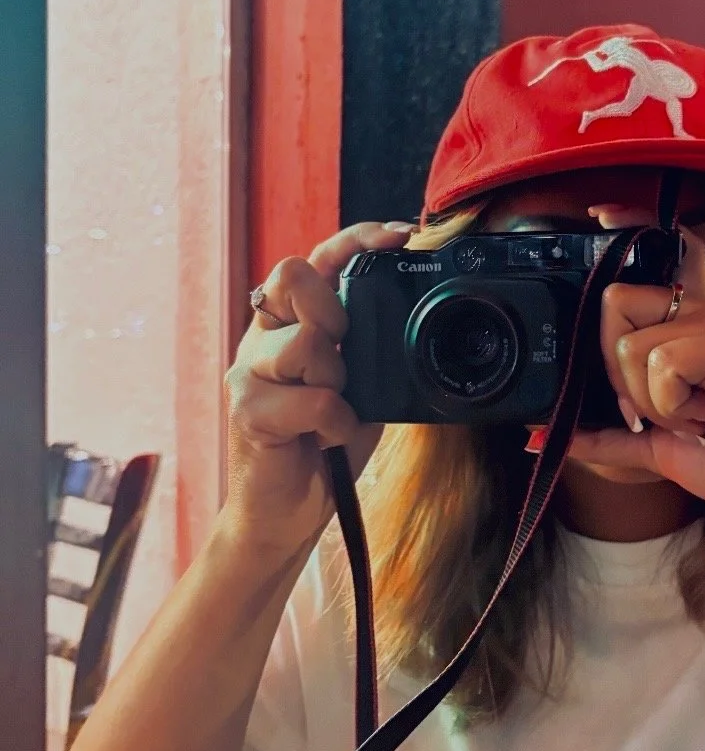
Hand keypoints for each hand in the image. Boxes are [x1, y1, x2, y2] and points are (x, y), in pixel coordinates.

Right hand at [221, 221, 412, 553]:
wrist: (285, 515)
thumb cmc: (323, 445)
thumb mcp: (358, 383)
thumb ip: (367, 343)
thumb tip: (411, 304)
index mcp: (289, 324)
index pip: (316, 258)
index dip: (356, 238)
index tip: (401, 235)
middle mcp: (262, 337)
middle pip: (296, 274)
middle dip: (336, 313)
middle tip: (344, 363)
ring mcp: (248, 372)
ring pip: (307, 341)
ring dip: (337, 380)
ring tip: (334, 412)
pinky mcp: (248, 412)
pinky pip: (317, 400)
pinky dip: (336, 424)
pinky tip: (325, 439)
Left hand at [563, 207, 704, 558]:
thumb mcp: (654, 448)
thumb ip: (604, 435)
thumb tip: (540, 435)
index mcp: (691, 326)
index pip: (658, 251)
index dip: (625, 224)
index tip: (598, 213)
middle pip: (615, 299)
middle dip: (617, 373)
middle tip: (658, 410)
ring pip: (630, 344)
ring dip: (651, 402)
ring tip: (697, 418)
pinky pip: (661, 363)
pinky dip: (672, 407)